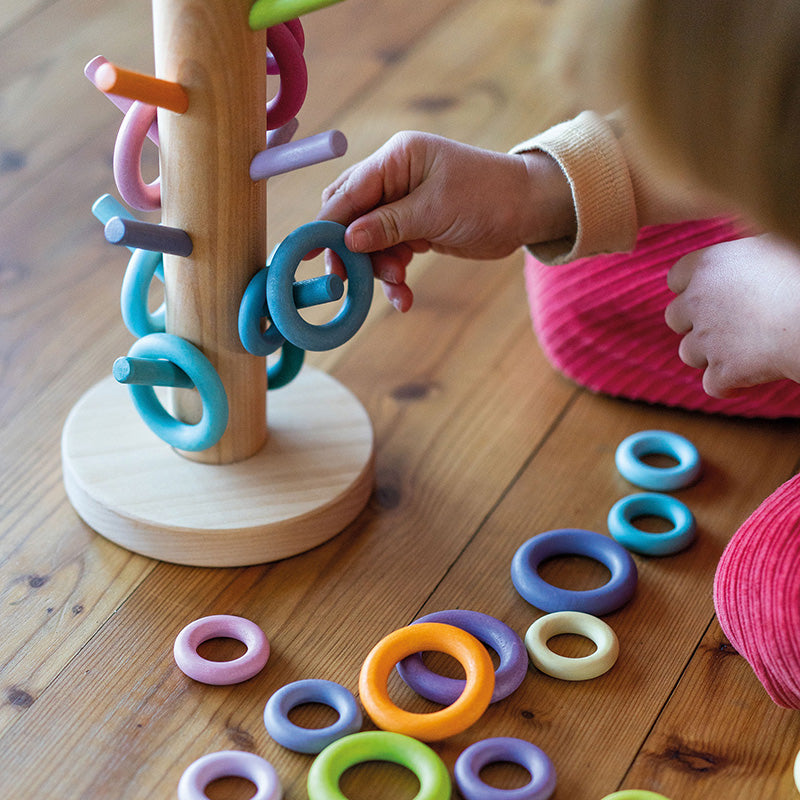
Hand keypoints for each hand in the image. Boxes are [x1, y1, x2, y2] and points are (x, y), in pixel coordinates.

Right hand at [317, 131, 573, 310]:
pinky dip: (394, 275)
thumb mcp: (435, 211)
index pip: (348, 192)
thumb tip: (347, 239)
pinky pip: (392, 253)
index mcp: (397, 159)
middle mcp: (395, 178)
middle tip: (348, 281)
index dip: (326, 224)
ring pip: (371, 241)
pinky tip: (404, 297)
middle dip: (350, 250)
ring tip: (399, 286)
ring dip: (378, 269)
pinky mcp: (415, 227)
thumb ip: (388, 225)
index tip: (306, 254)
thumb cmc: (488, 198)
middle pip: (351, 216)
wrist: (529, 210)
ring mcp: (404, 204)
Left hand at [665, 235, 799, 396]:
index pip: (676, 278)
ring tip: (741, 350)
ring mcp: (708, 338)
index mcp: (709, 264)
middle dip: (694, 324)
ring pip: (688, 353)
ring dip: (709, 355)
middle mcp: (699, 300)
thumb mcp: (774, 245)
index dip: (690, 288)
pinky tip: (746, 379)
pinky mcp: (724, 370)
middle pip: (674, 318)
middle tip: (725, 326)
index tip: (709, 295)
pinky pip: (712, 384)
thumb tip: (750, 251)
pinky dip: (727, 385)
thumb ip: (748, 253)